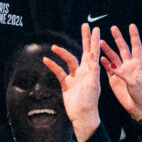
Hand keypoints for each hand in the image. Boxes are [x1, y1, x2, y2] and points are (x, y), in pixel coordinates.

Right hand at [43, 25, 106, 141]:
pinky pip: (59, 72)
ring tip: (54, 47)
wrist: (82, 116)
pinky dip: (53, 65)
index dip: (94, 39)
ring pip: (69, 60)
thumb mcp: (93, 84)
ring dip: (62, 53)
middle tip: (85, 25)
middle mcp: (85, 71)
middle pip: (84, 50)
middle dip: (85, 38)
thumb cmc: (90, 102)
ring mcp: (76, 76)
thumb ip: (93, 70)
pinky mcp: (67, 83)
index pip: (94, 51)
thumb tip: (93, 54)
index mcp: (93, 70)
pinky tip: (46, 59)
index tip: (95, 28)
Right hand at [99, 23, 141, 122]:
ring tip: (101, 42)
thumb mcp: (134, 83)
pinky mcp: (114, 79)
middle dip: (118, 38)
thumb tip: (114, 67)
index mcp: (137, 64)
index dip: (134, 36)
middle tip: (113, 28)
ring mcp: (121, 71)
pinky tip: (99, 57)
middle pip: (123, 49)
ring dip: (108, 50)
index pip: (136, 46)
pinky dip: (104, 62)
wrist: (138, 107)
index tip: (131, 25)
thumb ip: (124, 74)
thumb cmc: (141, 94)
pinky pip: (108, 68)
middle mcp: (129, 66)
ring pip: (113, 57)